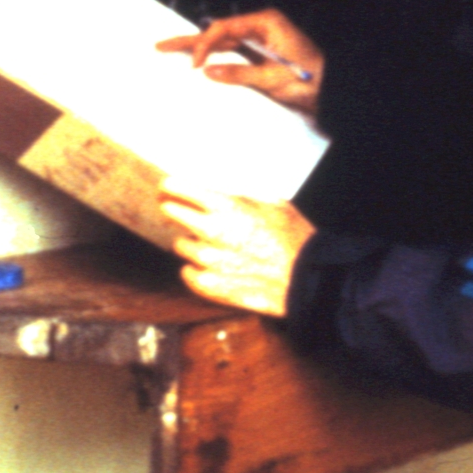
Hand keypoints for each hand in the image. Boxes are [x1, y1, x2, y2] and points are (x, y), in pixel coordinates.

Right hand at [155, 8, 323, 116]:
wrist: (332, 93)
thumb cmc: (311, 79)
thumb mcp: (273, 79)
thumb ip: (239, 74)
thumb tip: (208, 71)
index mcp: (266, 23)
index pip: (224, 28)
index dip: (205, 45)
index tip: (195, 64)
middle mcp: (261, 28)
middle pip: (219, 33)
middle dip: (191, 40)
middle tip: (162, 44)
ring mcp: (260, 43)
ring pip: (222, 45)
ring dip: (199, 51)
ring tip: (171, 51)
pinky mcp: (260, 58)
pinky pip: (233, 57)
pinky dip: (215, 62)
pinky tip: (198, 67)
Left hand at [158, 179, 316, 316]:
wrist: (306, 280)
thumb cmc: (294, 240)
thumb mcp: (274, 203)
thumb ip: (242, 197)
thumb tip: (223, 194)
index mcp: (226, 206)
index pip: (181, 189)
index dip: (171, 186)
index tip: (166, 187)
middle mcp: (212, 231)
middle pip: (173, 214)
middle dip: (173, 209)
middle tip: (174, 210)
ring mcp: (208, 261)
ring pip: (181, 245)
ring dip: (189, 242)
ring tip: (206, 244)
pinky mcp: (210, 285)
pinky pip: (187, 273)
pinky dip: (192, 269)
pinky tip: (203, 266)